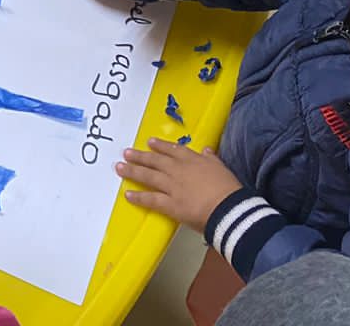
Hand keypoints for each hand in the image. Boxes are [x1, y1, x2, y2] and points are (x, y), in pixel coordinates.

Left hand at [117, 140, 244, 233]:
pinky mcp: (170, 204)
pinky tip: (128, 195)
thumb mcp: (222, 168)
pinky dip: (138, 197)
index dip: (160, 146)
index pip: (173, 150)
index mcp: (193, 160)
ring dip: (133, 171)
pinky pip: (151, 199)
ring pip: (148, 176)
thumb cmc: (229, 189)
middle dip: (140, 156)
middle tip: (127, 152)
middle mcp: (178, 170)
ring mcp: (172, 186)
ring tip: (120, 168)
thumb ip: (212, 159)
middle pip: (155, 161)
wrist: (229, 208)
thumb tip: (207, 150)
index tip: (150, 142)